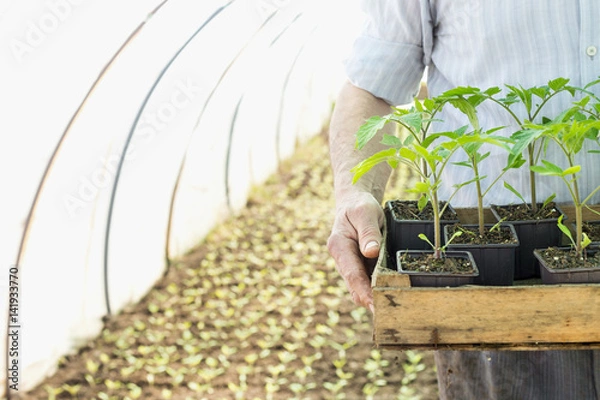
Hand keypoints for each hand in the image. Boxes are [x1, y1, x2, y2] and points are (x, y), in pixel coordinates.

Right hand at [327, 191, 383, 312]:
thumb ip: (368, 232)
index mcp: (339, 246)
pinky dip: (378, 289)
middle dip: (370, 301)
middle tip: (388, 313)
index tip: (374, 306)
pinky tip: (393, 296)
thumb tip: (371, 252)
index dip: (363, 291)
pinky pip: (369, 281)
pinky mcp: (361, 266)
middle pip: (355, 286)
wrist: (355, 202)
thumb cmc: (359, 206)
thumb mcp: (365, 212)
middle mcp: (343, 259)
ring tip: (393, 310)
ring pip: (361, 287)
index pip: (352, 274)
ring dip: (374, 298)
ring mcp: (352, 265)